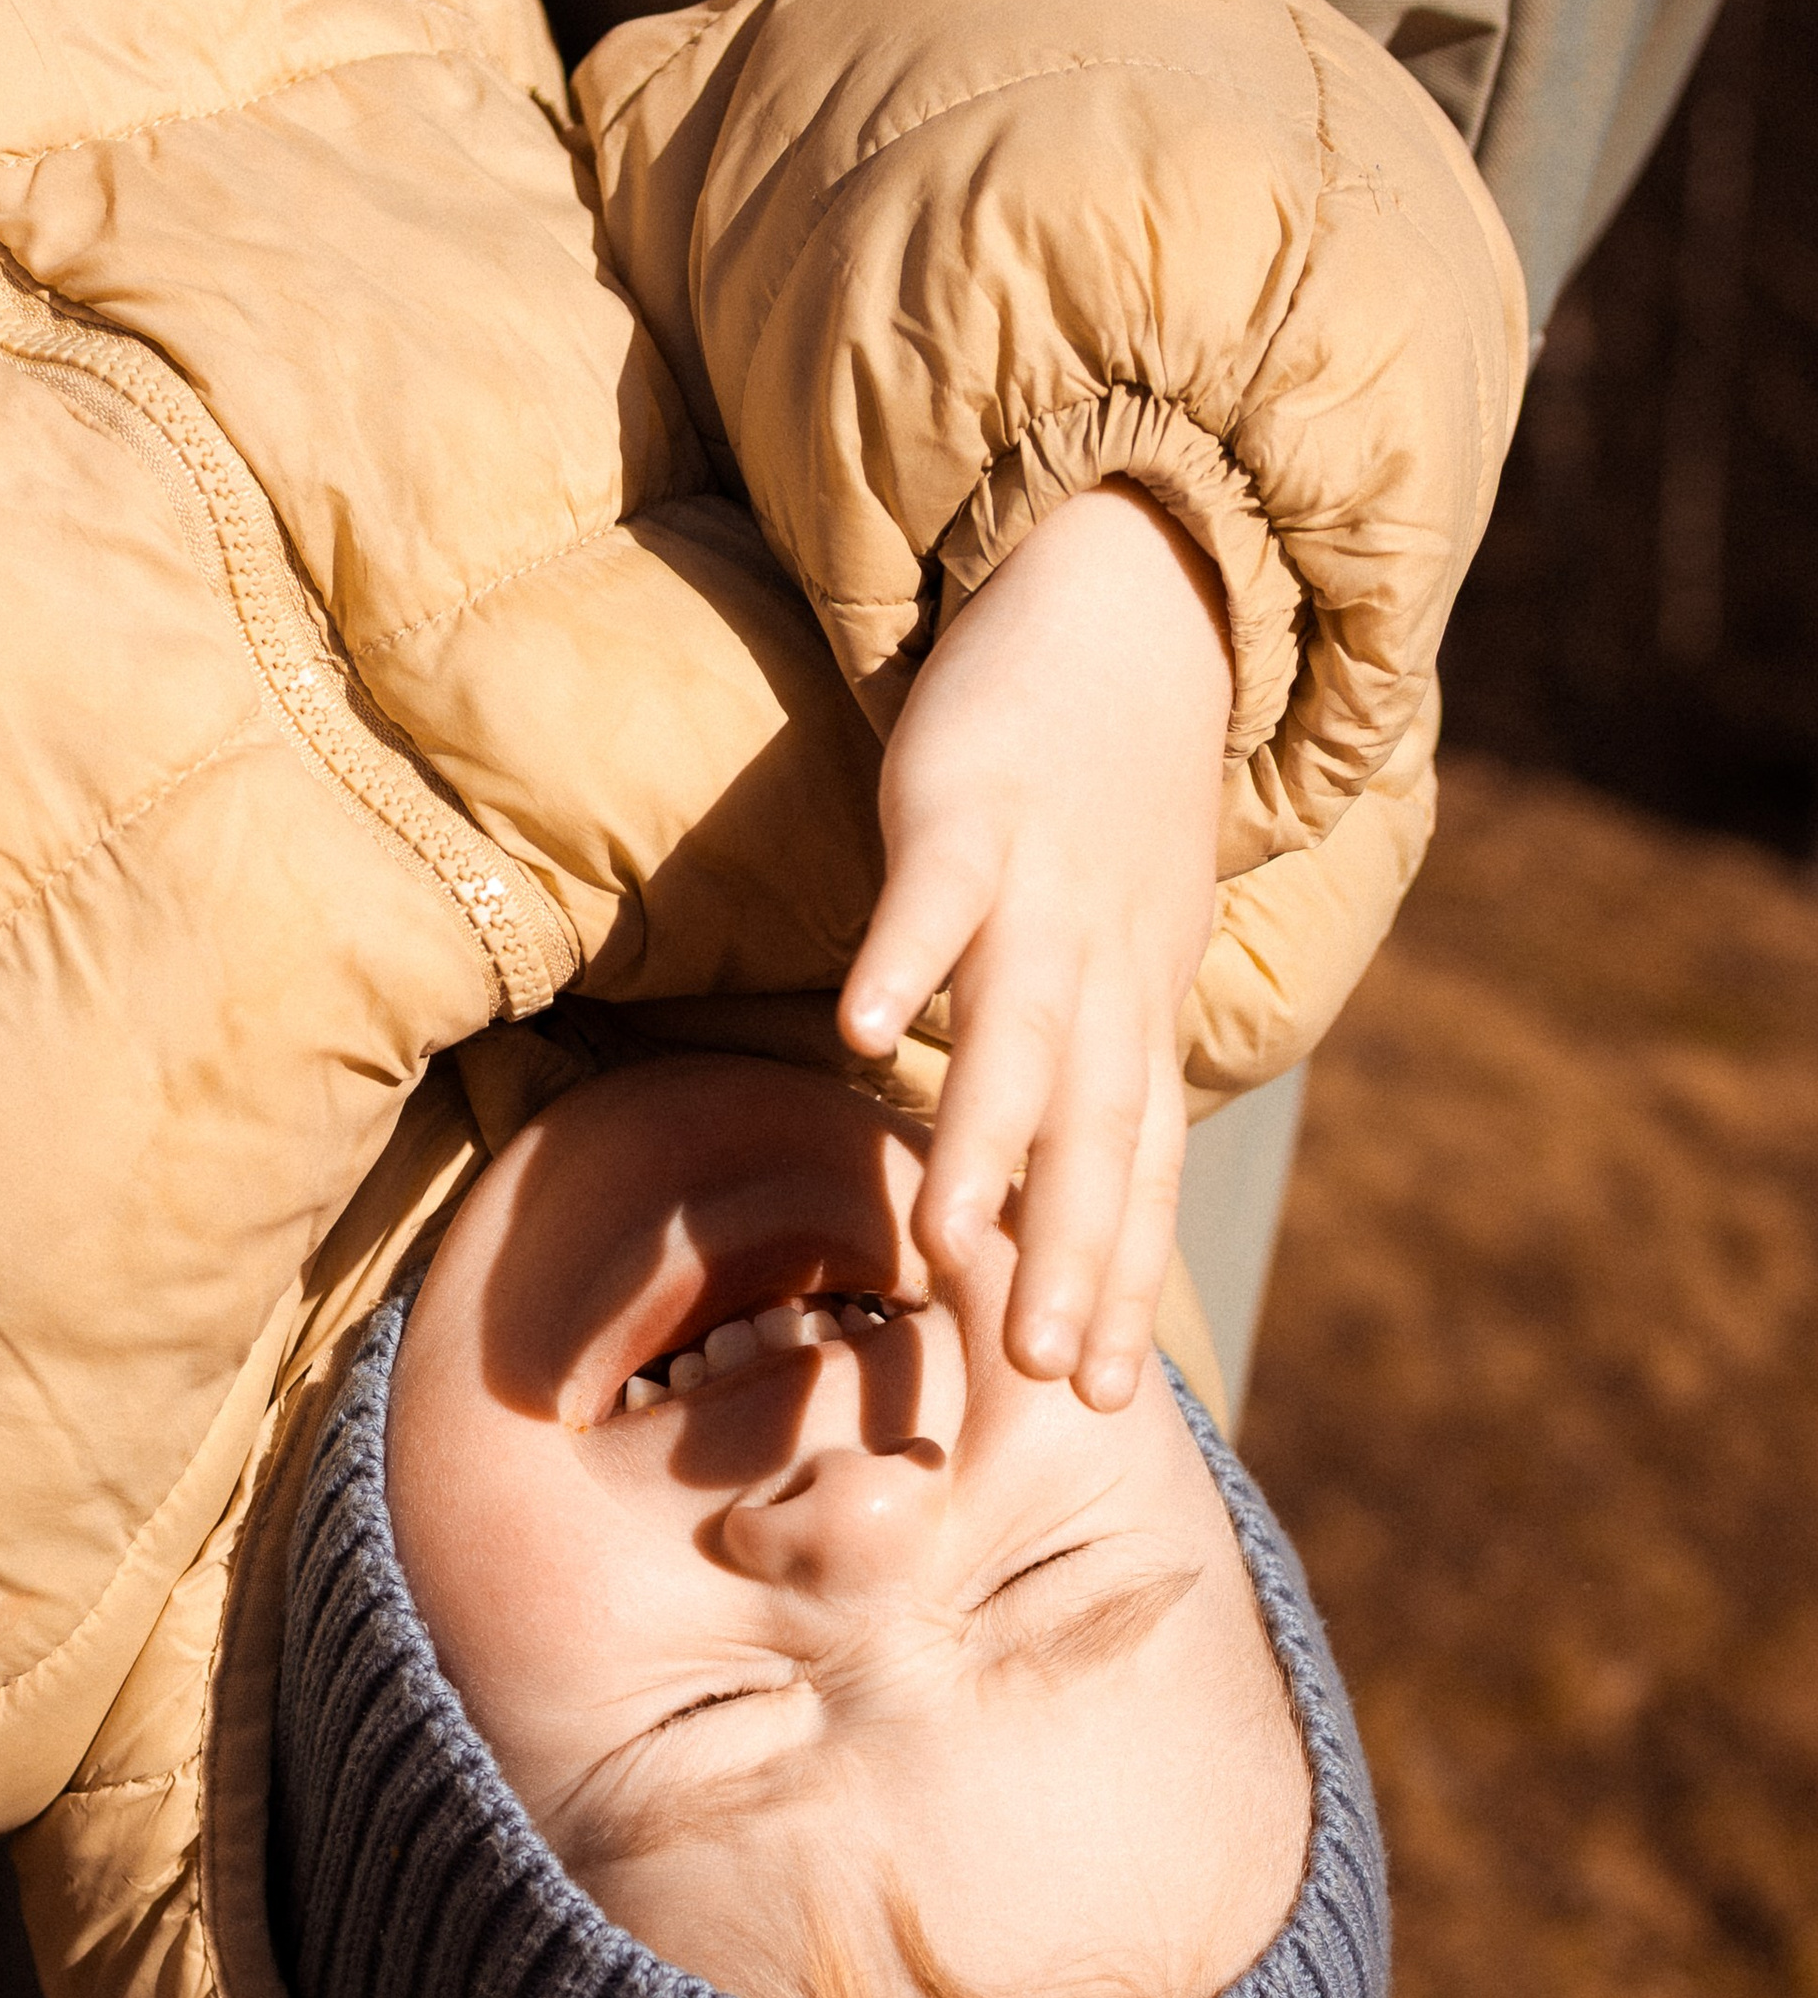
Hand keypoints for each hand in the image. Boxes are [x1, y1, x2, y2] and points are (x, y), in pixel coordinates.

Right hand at [838, 482, 1231, 1411]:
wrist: (1137, 604)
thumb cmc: (1110, 801)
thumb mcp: (1118, 946)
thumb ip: (1081, 1065)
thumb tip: (1034, 1197)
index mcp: (1136, 1005)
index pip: (1137, 1162)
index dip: (1117, 1273)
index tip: (1093, 1392)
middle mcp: (1104, 963)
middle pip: (1091, 1126)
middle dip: (1070, 1250)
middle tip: (1044, 1372)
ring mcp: (1042, 883)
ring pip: (1018, 1028)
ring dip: (988, 1137)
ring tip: (948, 1245)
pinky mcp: (972, 802)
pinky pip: (936, 891)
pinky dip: (905, 955)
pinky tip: (860, 1031)